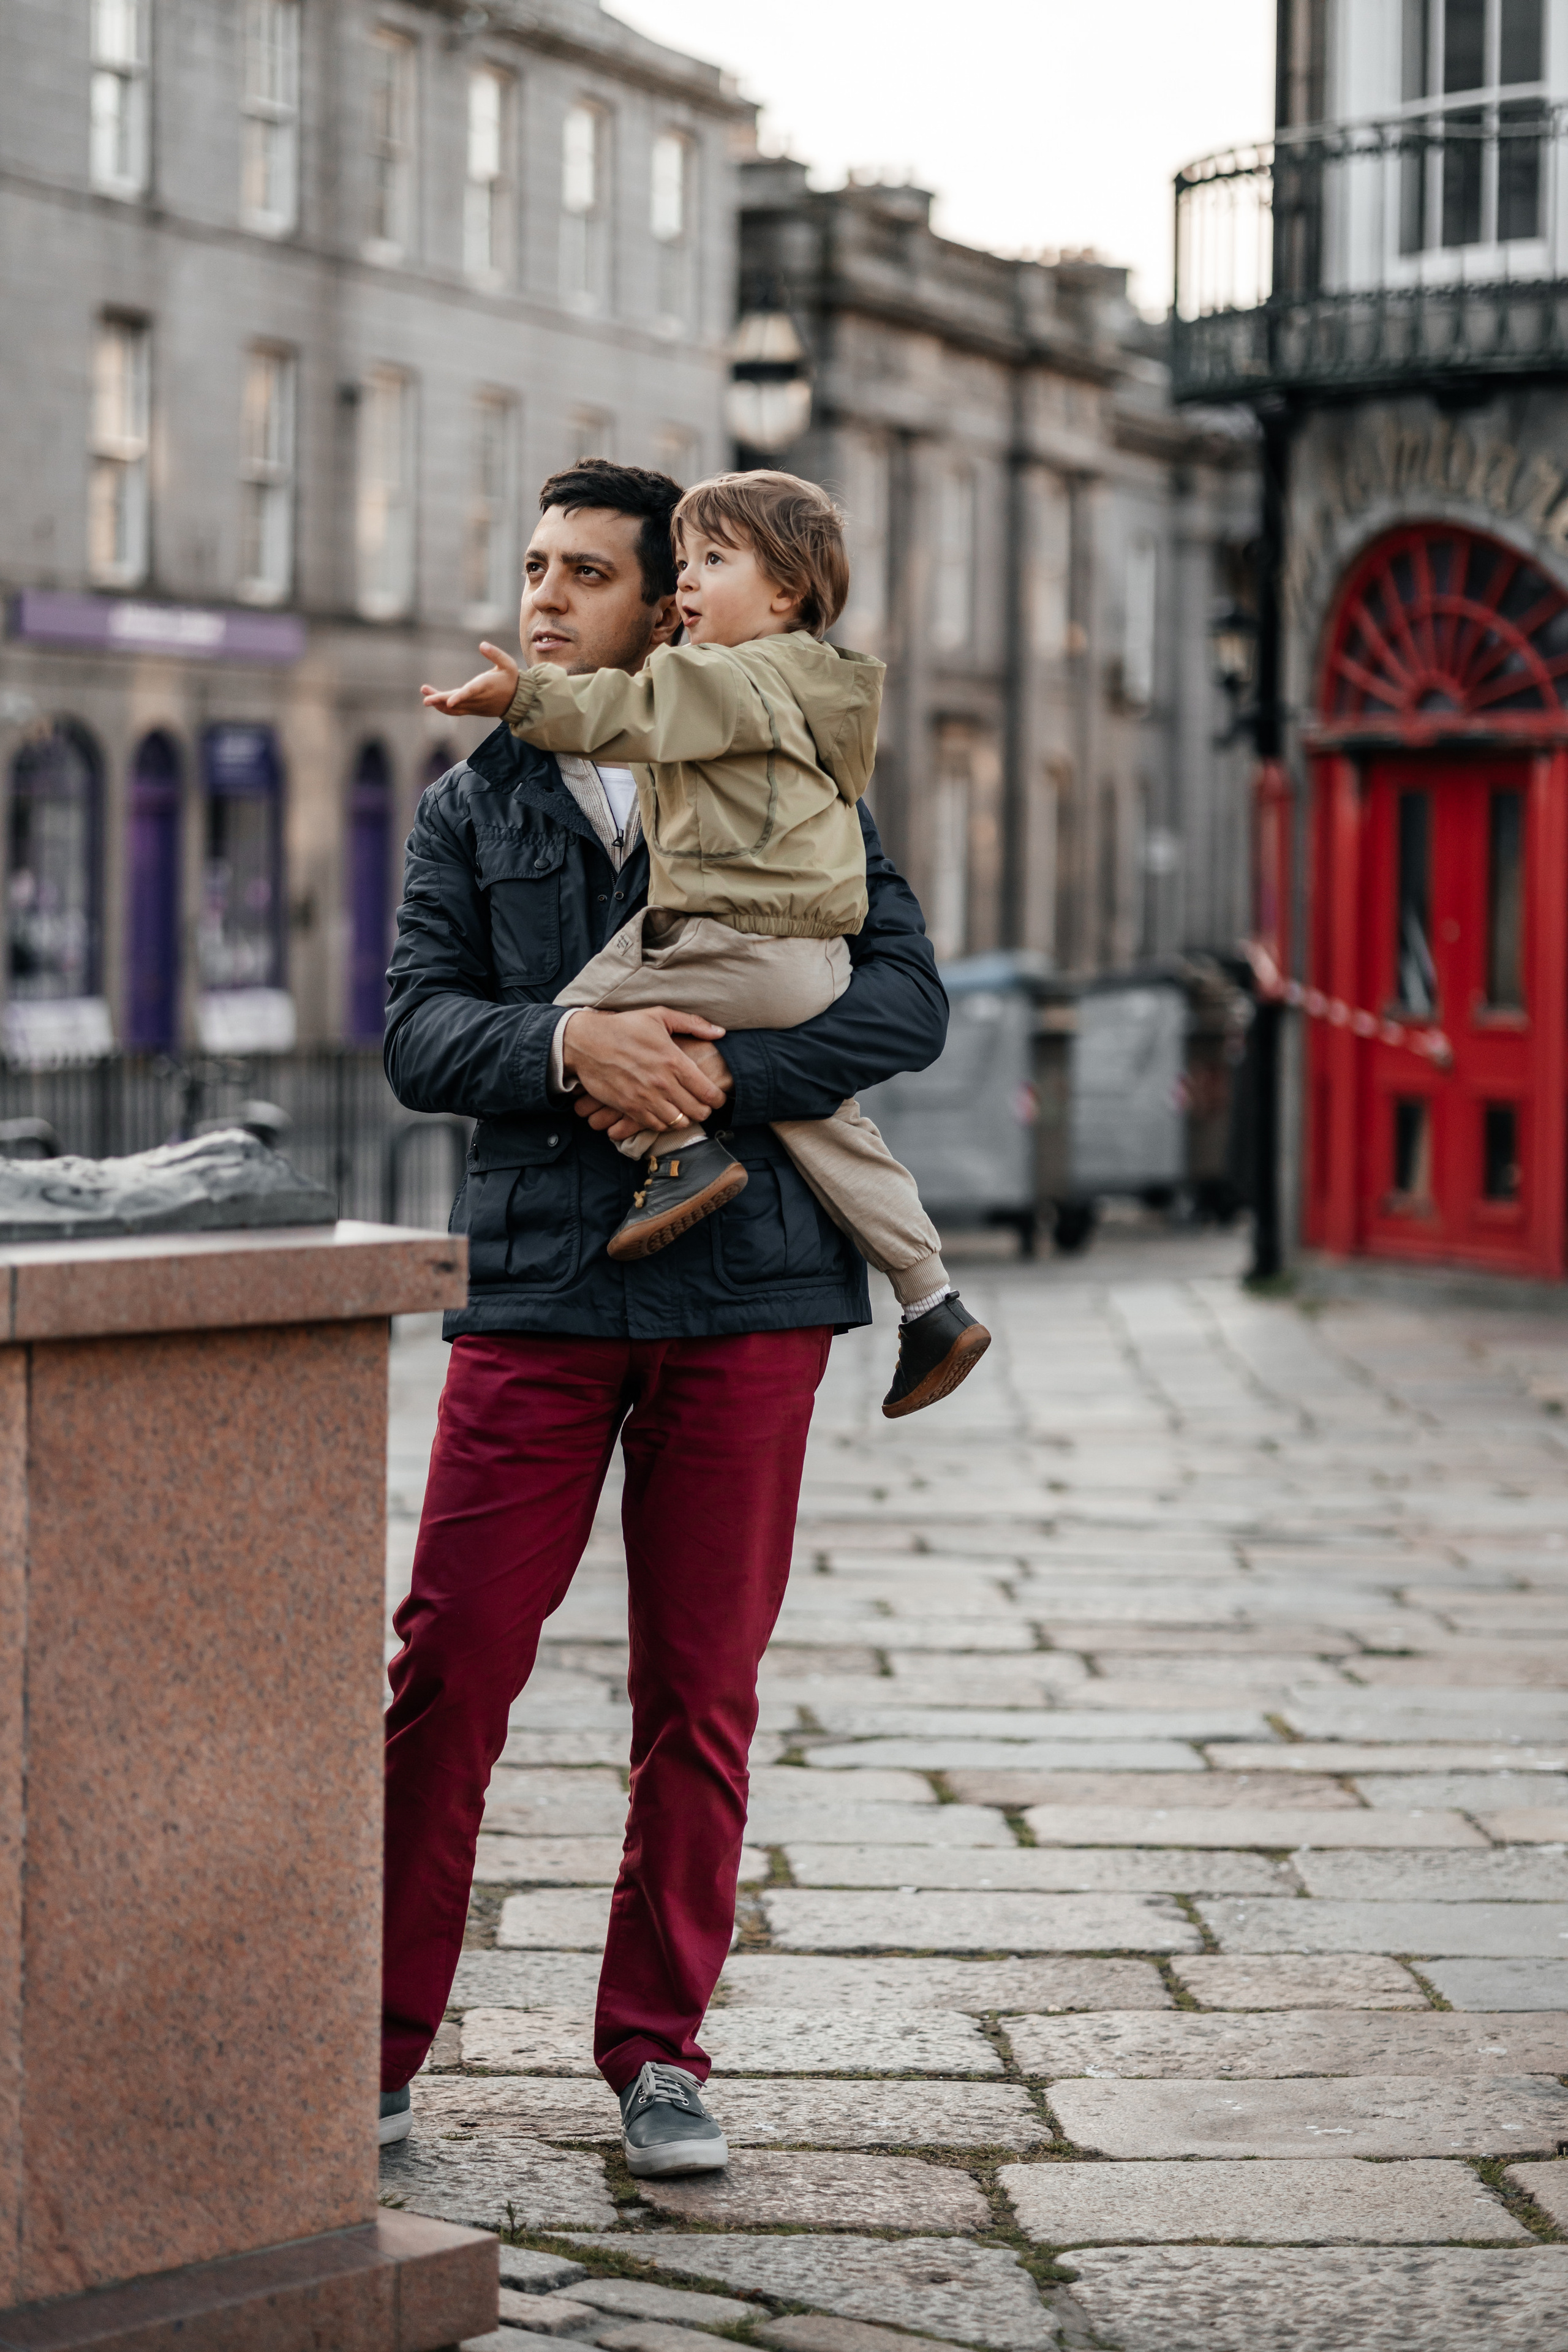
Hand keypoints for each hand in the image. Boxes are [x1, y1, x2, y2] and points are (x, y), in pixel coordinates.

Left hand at [420, 642, 519, 717]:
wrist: (517, 701)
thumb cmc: (511, 679)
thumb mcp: (508, 664)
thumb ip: (495, 654)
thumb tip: (482, 644)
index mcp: (486, 686)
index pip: (471, 693)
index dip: (459, 697)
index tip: (449, 702)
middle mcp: (478, 699)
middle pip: (457, 702)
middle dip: (441, 700)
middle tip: (425, 699)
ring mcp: (474, 706)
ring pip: (454, 708)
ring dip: (438, 702)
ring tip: (425, 692)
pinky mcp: (472, 709)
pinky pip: (456, 711)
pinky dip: (444, 708)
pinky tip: (433, 700)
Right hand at [576, 1039, 733, 1140]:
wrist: (586, 1042)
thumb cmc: (624, 1027)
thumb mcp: (659, 1016)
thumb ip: (692, 1024)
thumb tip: (719, 1032)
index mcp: (674, 1060)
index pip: (708, 1092)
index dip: (718, 1099)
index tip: (717, 1097)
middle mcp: (662, 1083)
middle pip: (697, 1111)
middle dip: (704, 1111)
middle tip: (702, 1106)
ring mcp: (645, 1098)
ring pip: (678, 1122)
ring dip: (684, 1118)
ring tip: (683, 1110)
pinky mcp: (629, 1107)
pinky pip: (655, 1125)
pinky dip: (663, 1123)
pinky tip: (664, 1113)